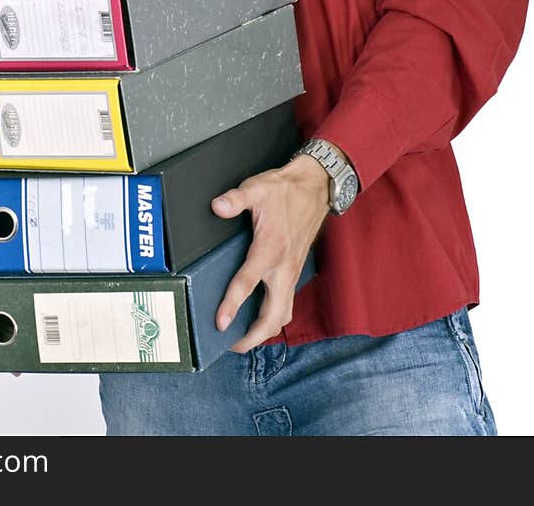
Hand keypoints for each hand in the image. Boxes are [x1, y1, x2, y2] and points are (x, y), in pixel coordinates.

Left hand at [210, 155, 330, 352]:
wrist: (315, 188)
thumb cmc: (285, 191)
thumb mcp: (257, 188)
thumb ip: (236, 199)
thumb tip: (218, 206)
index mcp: (270, 249)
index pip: (248, 284)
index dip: (232, 305)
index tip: (220, 323)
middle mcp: (283, 268)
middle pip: (272, 316)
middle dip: (253, 336)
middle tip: (231, 344)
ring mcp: (291, 273)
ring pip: (282, 315)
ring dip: (265, 331)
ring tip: (244, 338)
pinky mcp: (294, 272)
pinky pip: (286, 305)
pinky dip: (273, 317)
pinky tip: (261, 317)